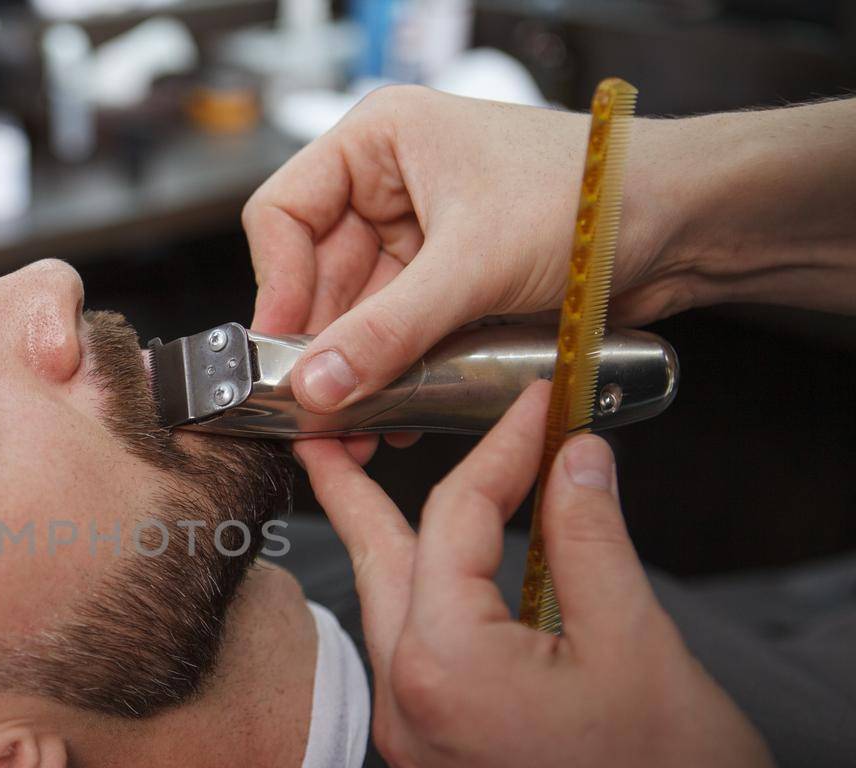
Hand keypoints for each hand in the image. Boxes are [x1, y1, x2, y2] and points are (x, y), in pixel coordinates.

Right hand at [244, 87, 695, 416]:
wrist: (686, 221)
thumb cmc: (591, 197)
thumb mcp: (473, 266)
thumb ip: (385, 332)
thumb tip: (315, 386)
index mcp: (380, 142)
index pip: (283, 214)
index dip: (278, 284)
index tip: (285, 351)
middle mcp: (389, 185)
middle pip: (317, 276)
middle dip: (320, 347)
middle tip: (318, 410)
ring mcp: (418, 236)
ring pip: (355, 315)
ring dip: (356, 372)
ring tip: (357, 427)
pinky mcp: (446, 282)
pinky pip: (396, 334)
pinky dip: (393, 376)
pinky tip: (396, 415)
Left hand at [294, 382, 796, 767]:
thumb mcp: (637, 643)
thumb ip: (590, 537)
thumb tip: (574, 457)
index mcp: (444, 663)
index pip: (454, 519)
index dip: (500, 450)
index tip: (538, 404)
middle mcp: (404, 702)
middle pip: (378, 562)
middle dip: (354, 489)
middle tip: (327, 430)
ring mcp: (412, 738)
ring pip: (388, 610)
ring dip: (389, 544)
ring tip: (363, 483)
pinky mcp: (434, 759)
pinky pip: (411, 656)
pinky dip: (424, 600)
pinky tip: (448, 574)